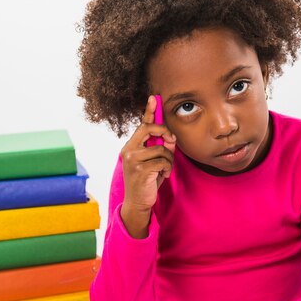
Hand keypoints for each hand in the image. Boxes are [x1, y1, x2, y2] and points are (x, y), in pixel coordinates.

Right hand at [120, 95, 176, 236]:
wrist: (138, 203)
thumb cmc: (146, 181)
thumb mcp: (154, 162)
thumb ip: (160, 148)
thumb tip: (171, 137)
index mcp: (131, 146)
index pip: (141, 125)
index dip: (149, 111)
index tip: (154, 98)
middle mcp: (129, 150)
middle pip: (149, 128)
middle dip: (164, 131)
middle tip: (171, 141)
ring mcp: (132, 159)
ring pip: (161, 149)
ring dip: (169, 159)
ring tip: (165, 170)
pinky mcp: (140, 169)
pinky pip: (163, 161)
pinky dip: (167, 168)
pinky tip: (163, 176)